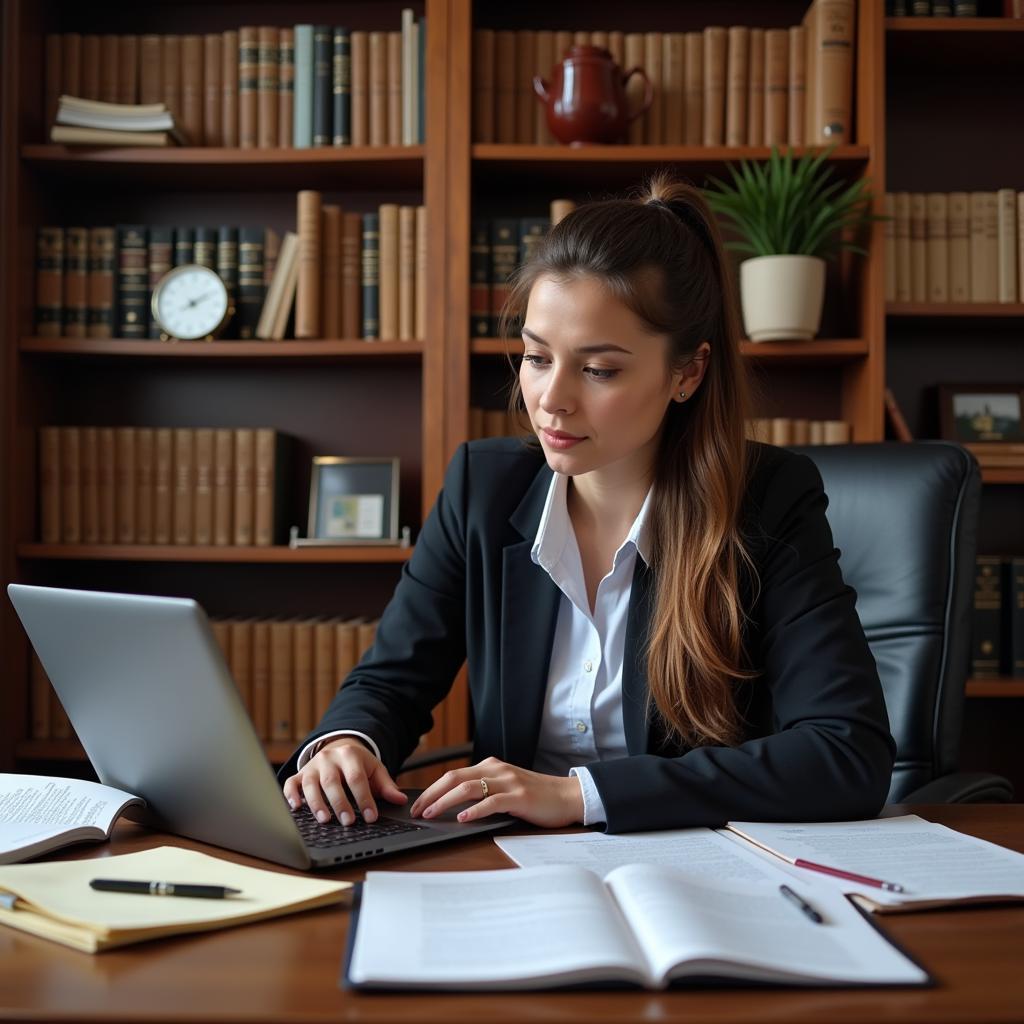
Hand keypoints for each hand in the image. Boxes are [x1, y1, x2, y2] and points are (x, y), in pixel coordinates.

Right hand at [282, 737, 406, 825]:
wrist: (339, 747)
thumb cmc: (358, 764)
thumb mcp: (375, 770)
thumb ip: (387, 786)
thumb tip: (401, 800)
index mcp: (350, 755)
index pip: (357, 778)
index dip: (364, 798)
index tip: (371, 817)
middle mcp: (329, 759)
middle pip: (332, 781)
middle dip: (340, 802)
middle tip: (348, 821)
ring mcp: (312, 766)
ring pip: (311, 783)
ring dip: (316, 803)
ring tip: (325, 820)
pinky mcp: (300, 774)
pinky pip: (291, 783)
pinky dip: (291, 795)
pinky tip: (296, 808)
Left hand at [409, 757, 584, 828]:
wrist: (567, 796)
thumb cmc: (536, 796)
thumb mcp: (506, 788)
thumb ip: (485, 791)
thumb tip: (454, 806)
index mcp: (491, 767)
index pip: (453, 775)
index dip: (432, 789)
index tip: (417, 804)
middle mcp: (496, 770)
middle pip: (454, 778)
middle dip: (431, 795)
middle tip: (416, 811)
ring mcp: (508, 782)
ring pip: (467, 788)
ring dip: (445, 802)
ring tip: (431, 815)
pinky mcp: (519, 796)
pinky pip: (491, 802)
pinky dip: (473, 810)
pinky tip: (462, 819)